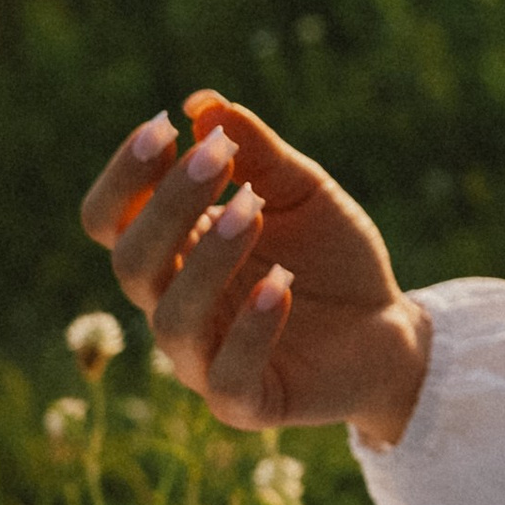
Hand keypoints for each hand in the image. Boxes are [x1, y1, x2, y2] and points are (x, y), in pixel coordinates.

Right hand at [80, 91, 430, 445]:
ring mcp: (204, 358)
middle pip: (133, 262)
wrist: (389, 326)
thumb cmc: (332, 254)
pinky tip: (280, 283)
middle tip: (212, 157)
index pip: (114, 220)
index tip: (162, 127)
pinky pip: (228, 375)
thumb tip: (205, 102)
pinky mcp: (247, 402)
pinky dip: (251, 328)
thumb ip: (257, 153)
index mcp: (176, 251)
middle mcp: (175, 304)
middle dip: (167, 207)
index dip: (124, 178)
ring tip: (250, 210)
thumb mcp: (303, 191)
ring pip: (172, 319)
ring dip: (208, 260)